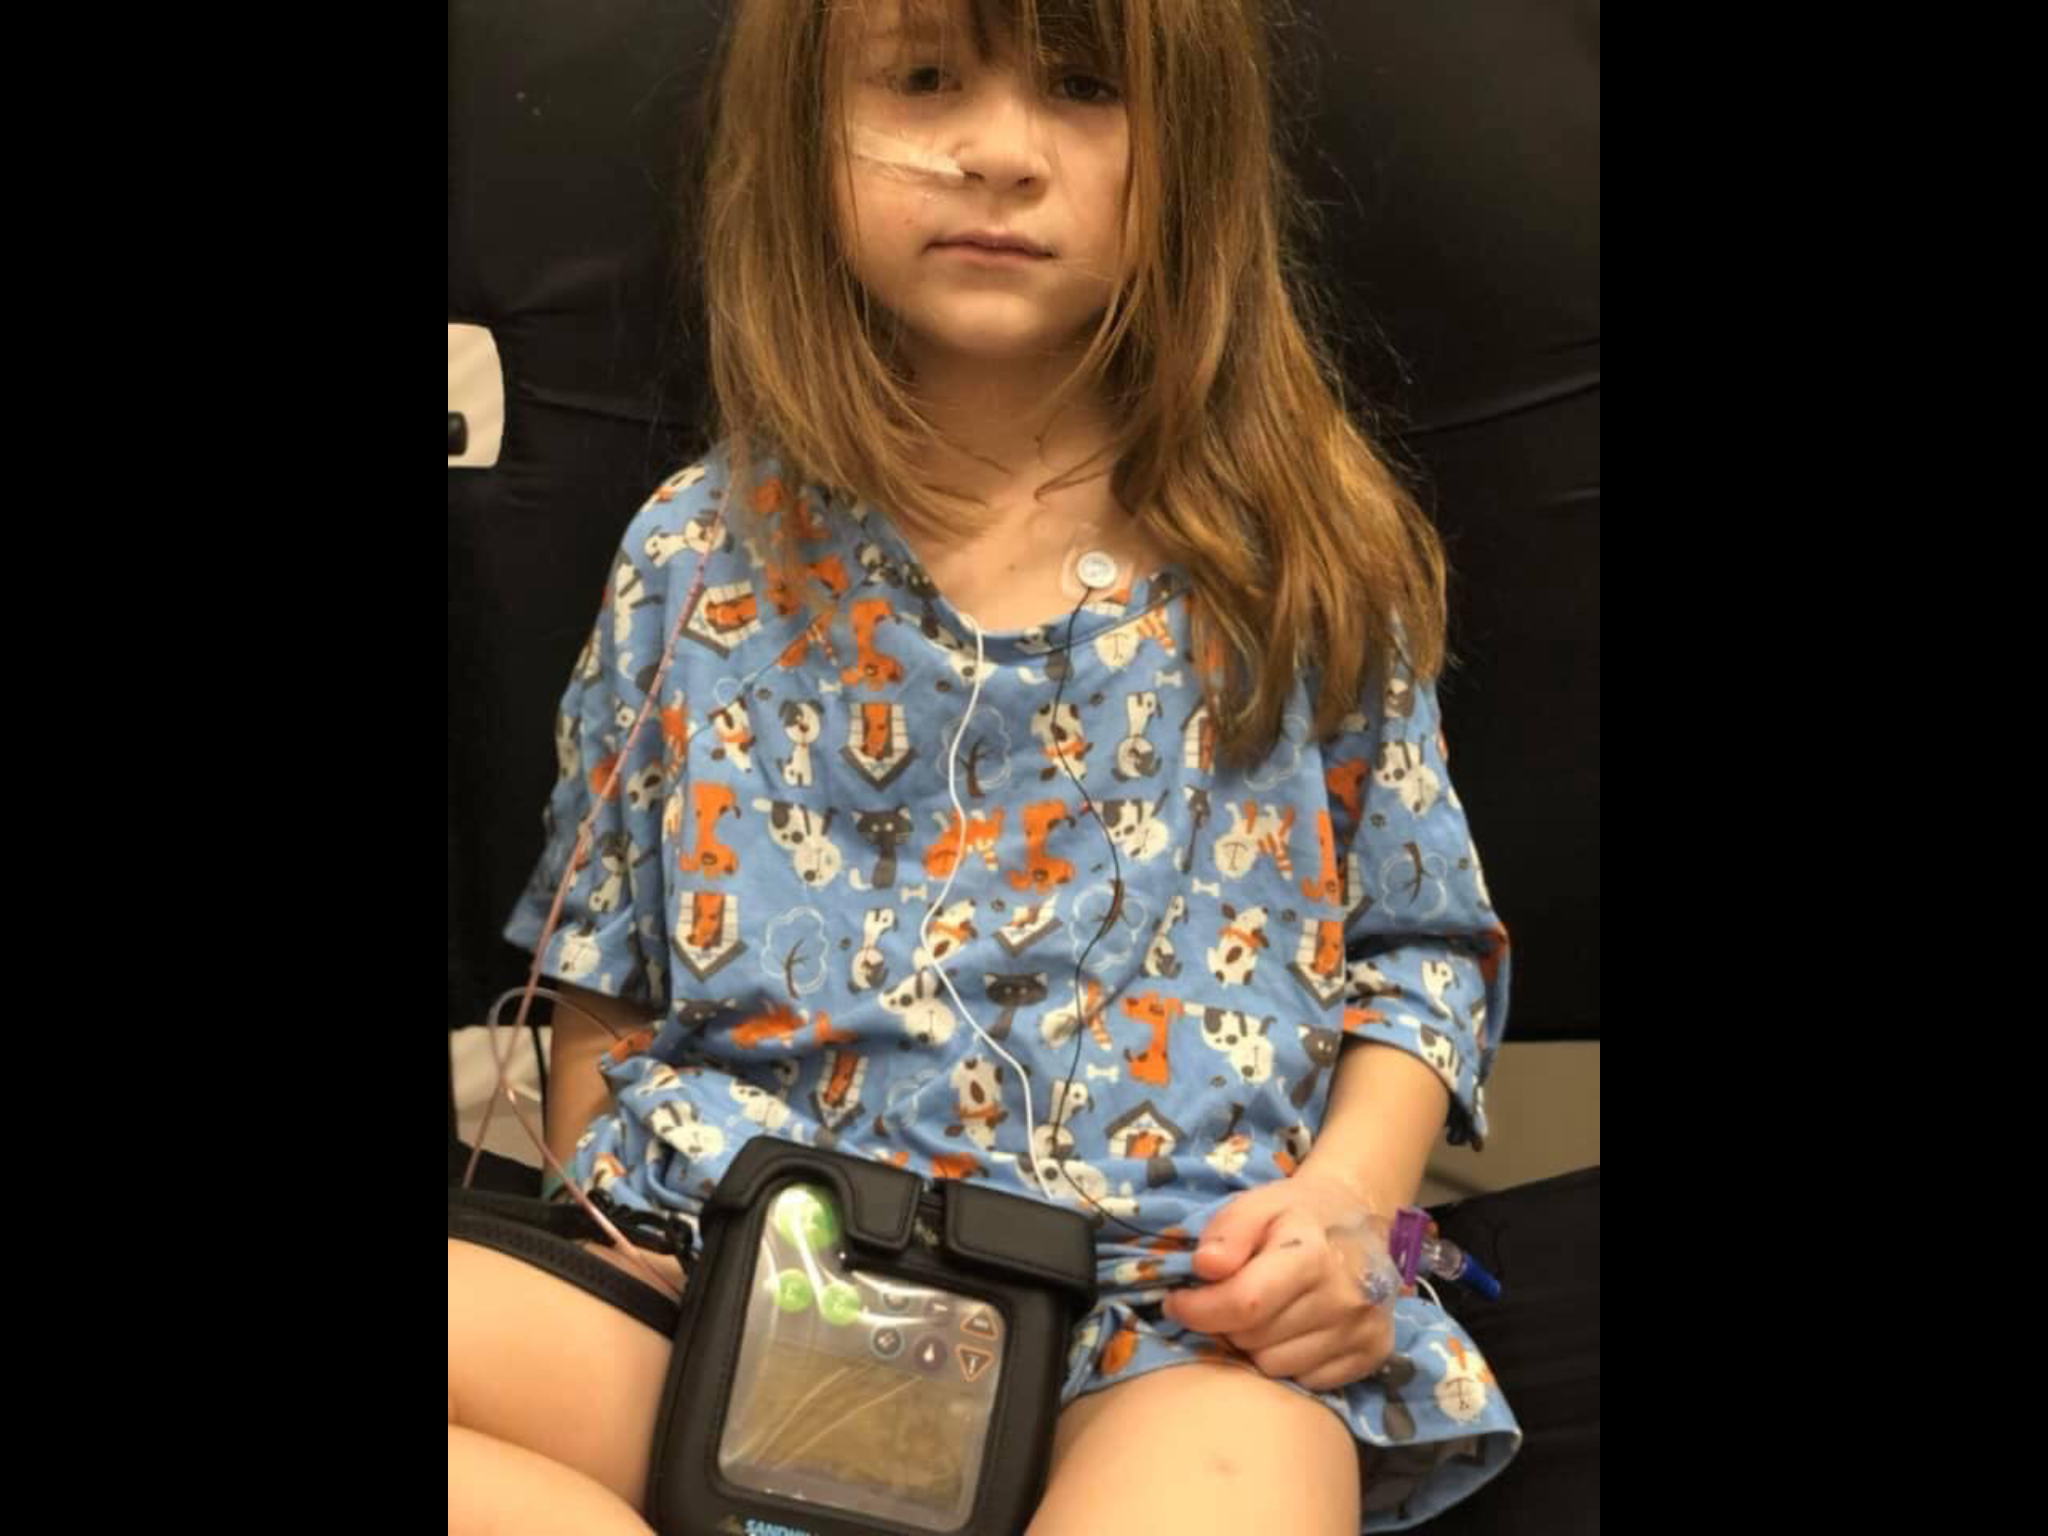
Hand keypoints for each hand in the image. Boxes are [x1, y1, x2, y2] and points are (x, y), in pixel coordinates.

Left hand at [1160, 1171, 1394, 1391]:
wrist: (1360, 1218)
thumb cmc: (1297, 1213)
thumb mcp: (1257, 1204)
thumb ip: (1227, 1231)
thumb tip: (1204, 1267)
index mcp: (1313, 1254)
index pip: (1244, 1302)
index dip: (1199, 1309)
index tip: (1177, 1302)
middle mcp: (1345, 1297)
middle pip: (1255, 1339)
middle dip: (1228, 1323)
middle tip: (1230, 1300)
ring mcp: (1363, 1330)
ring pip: (1276, 1367)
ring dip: (1256, 1346)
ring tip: (1265, 1314)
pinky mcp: (1374, 1355)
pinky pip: (1308, 1381)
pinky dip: (1291, 1361)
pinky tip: (1294, 1330)